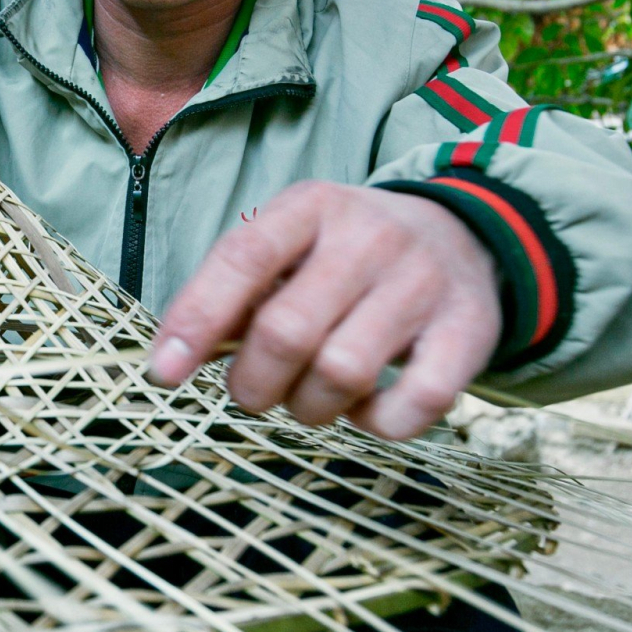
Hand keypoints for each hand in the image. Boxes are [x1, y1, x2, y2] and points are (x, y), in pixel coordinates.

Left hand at [149, 182, 500, 438]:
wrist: (468, 234)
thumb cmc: (352, 253)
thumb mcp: (295, 243)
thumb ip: (240, 290)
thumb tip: (176, 357)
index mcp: (313, 207)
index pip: (244, 258)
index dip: (196, 319)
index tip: (163, 373)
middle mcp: (371, 237)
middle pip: (287, 331)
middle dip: (252, 384)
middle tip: (253, 393)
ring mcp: (424, 282)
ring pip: (343, 372)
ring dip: (309, 408)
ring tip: (310, 398)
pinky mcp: (469, 331)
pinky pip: (413, 403)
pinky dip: (376, 423)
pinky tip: (366, 407)